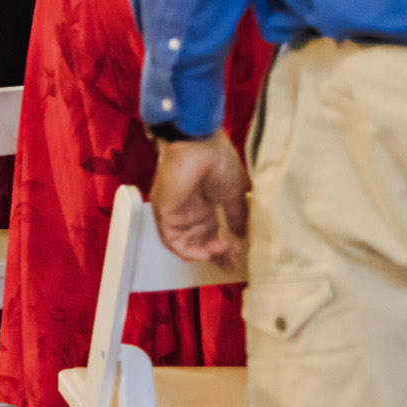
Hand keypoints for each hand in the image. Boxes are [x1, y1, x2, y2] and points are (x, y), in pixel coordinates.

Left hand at [150, 134, 249, 271]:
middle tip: (230, 262)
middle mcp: (190, 208)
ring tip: (221, 252)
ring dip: (204, 253)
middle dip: (215, 254)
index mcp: (206, 201)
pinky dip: (189, 251)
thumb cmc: (218, 160)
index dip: (223, 247)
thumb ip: (236, 216)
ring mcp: (176, 210)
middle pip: (199, 240)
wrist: (199, 145)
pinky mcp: (164, 211)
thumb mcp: (235, 194)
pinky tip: (206, 252)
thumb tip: (241, 235)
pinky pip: (172, 239)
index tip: (235, 259)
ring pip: (186, 243)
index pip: (212, 231)